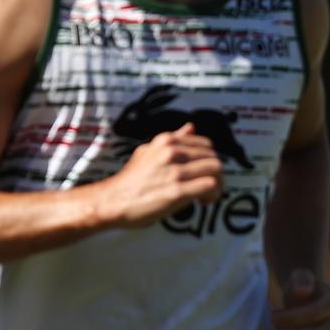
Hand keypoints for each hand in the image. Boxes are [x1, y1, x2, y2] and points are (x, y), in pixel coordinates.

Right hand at [102, 123, 223, 226]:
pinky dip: (212, 195)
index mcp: (166, 141)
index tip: (203, 172)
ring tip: (206, 195)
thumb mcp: (148, 151)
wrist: (111, 201)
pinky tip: (203, 202)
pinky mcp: (177, 191)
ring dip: (217, 185)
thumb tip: (190, 127)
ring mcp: (175, 171)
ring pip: (216, 170)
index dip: (209, 160)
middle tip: (208, 187)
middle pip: (214, 158)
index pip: (206, 144)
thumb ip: (173, 140)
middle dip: (216, 174)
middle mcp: (172, 152)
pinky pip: (210, 186)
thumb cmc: (131, 181)